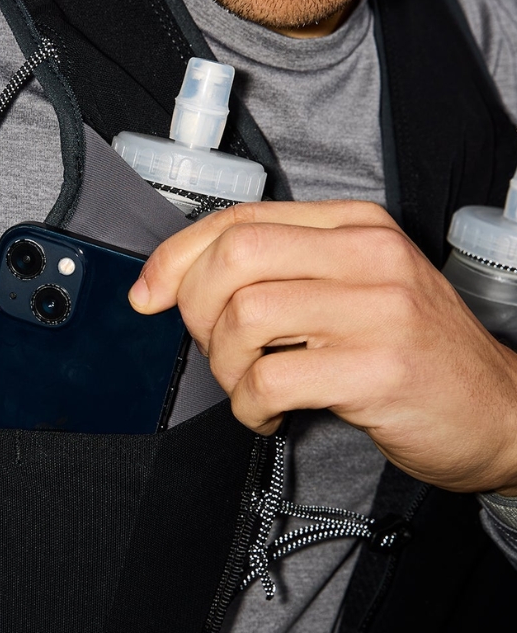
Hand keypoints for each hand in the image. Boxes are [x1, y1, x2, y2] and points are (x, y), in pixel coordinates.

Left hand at [129, 200, 516, 495]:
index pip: (240, 219)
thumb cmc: (413, 352)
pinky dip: (249, 405)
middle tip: (217, 347)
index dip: (176, 256)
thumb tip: (177, 282)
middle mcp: (368, 255)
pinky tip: (270, 413)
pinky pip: (270, 380)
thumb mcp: (354, 288)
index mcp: (355, 226)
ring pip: (243, 317)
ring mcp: (378, 309)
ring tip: (250, 386)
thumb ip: (280, 273)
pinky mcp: (379, 368)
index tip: (149, 292)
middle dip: (196, 310)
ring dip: (225, 365)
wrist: (500, 411)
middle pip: (233, 258)